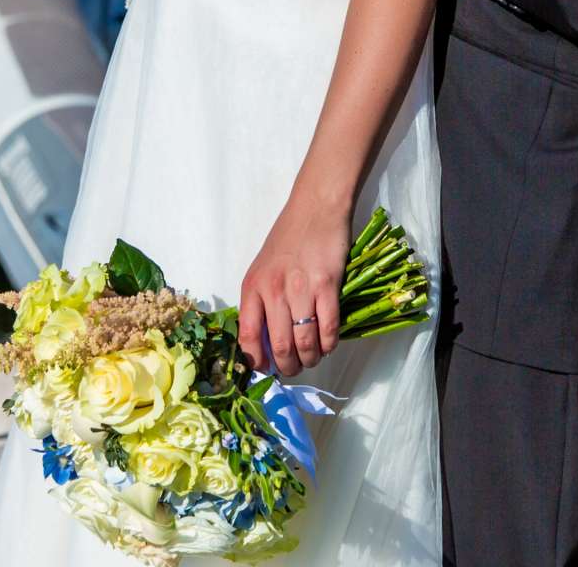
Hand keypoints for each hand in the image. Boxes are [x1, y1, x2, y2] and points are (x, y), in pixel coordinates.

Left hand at [238, 195, 348, 377]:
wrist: (315, 208)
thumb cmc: (288, 237)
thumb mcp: (263, 268)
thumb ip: (261, 301)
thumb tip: (266, 341)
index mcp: (253, 287)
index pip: (248, 336)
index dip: (257, 361)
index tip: (266, 369)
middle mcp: (274, 290)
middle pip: (279, 346)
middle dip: (288, 367)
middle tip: (294, 369)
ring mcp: (301, 289)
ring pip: (304, 342)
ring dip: (310, 359)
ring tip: (313, 359)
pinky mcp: (327, 285)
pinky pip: (328, 328)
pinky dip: (329, 344)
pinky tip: (329, 344)